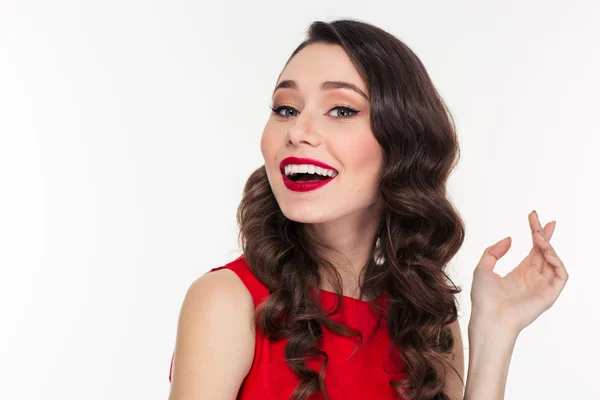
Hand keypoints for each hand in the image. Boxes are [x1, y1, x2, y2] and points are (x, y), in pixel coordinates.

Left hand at [470, 210, 568, 335]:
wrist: (489, 319)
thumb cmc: (484, 299)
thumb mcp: (483, 268)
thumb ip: (493, 252)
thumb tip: (510, 238)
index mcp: (519, 274)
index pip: (533, 250)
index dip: (535, 233)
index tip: (532, 216)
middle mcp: (533, 279)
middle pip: (545, 252)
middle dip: (545, 235)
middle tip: (544, 220)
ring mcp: (542, 287)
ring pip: (553, 260)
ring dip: (548, 246)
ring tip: (538, 236)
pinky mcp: (549, 295)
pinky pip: (560, 274)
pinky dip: (556, 260)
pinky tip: (545, 250)